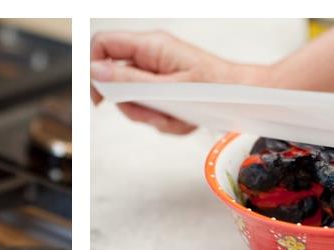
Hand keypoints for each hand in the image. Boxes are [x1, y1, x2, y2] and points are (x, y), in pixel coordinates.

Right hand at [91, 31, 267, 133]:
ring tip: (174, 117)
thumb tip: (96, 71)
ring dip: (150, 115)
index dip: (92, 69)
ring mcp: (157, 73)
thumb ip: (128, 80)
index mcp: (151, 46)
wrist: (240, 99)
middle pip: (115, 78)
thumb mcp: (166, 89)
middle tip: (152, 113)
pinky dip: (163, 120)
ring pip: (133, 98)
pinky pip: (150, 108)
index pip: (103, 44)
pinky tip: (181, 118)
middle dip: (130, 104)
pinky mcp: (164, 88)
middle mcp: (151, 56)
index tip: (98, 97)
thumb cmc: (213, 89)